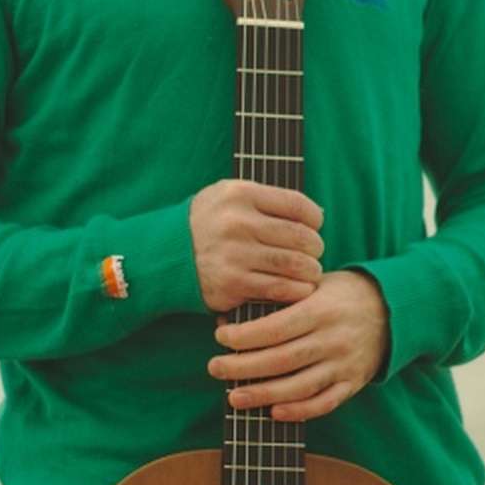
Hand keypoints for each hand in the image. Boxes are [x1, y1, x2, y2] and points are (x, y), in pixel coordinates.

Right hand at [189, 179, 323, 312]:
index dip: (315, 218)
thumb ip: (268, 199)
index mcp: (240, 194)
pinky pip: (280, 289)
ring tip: (309, 270)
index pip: (298, 205)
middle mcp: (238, 223)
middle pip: (301, 237)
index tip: (315, 225)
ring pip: (295, 265)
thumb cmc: (211, 220)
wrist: (169, 252)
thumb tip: (316, 215)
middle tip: (314, 252)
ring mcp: (235, 255)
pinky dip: (297, 290)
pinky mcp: (233, 284)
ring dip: (310, 270)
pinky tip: (298, 287)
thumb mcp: (229, 193)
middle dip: (315, 247)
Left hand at [207, 270, 389, 421]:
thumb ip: (282, 299)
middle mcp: (332, 338)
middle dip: (243, 367)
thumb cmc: (341, 293)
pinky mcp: (353, 383)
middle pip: (281, 359)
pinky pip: (324, 403)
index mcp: (320, 309)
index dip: (245, 336)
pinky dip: (298, 411)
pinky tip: (273, 412)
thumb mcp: (315, 284)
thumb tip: (235, 316)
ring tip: (234, 397)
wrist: (391, 309)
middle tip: (215, 368)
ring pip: (299, 387)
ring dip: (263, 394)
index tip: (220, 337)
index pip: (276, 327)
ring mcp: (344, 364)